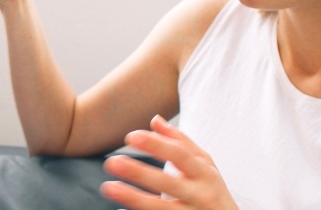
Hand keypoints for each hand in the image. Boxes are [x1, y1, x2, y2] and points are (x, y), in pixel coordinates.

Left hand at [101, 115, 237, 209]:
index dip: (156, 145)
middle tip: (111, 162)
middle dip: (139, 173)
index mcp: (205, 175)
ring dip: (133, 198)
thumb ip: (180, 142)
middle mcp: (201, 196)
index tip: (130, 136)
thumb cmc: (212, 191)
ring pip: (161, 208)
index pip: (180, 156)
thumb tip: (154, 119)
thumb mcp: (205, 166)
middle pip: (168, 183)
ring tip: (108, 187)